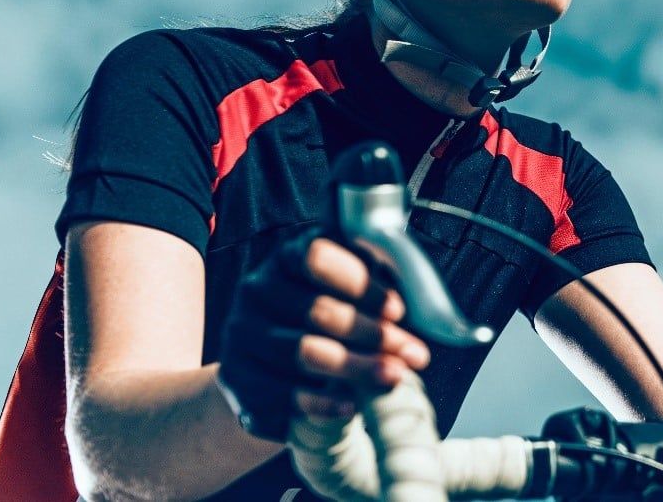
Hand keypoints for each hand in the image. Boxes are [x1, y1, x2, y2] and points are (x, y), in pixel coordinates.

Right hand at [216, 227, 432, 441]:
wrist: (271, 357)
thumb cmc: (327, 313)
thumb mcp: (349, 286)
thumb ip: (378, 281)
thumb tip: (425, 303)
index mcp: (286, 256)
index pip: (317, 257)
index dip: (361, 284)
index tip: (398, 310)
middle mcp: (257, 289)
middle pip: (317, 311)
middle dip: (373, 335)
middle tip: (413, 354)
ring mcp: (241, 334)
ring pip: (304, 353)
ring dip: (357, 368)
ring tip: (394, 378)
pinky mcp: (236, 377)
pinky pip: (282, 393)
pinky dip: (322, 403)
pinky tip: (352, 405)